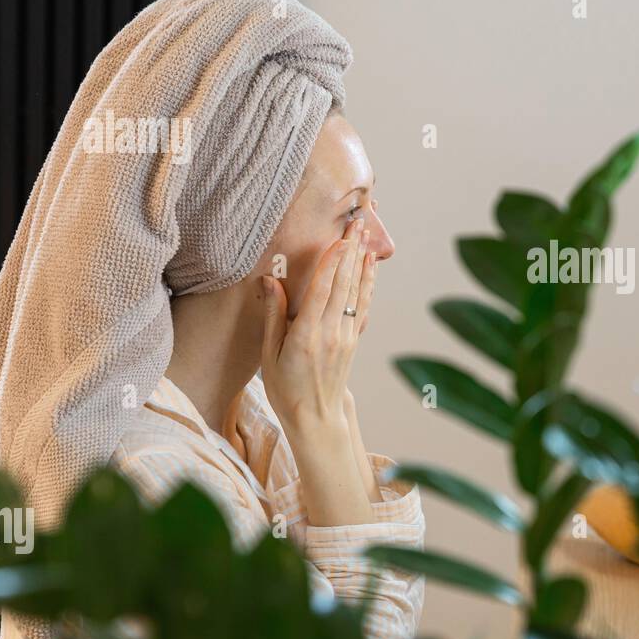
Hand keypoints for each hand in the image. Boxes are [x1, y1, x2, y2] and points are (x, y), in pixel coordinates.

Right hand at [261, 218, 375, 430]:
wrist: (315, 416)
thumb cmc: (285, 387)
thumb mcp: (269, 354)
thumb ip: (273, 316)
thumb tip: (269, 281)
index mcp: (306, 336)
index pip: (322, 292)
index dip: (332, 264)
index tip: (339, 239)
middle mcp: (331, 333)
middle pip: (344, 285)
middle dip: (351, 251)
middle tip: (358, 223)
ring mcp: (345, 336)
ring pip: (356, 291)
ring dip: (362, 261)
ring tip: (366, 234)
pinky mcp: (353, 339)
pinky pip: (363, 305)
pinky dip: (367, 283)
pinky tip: (369, 265)